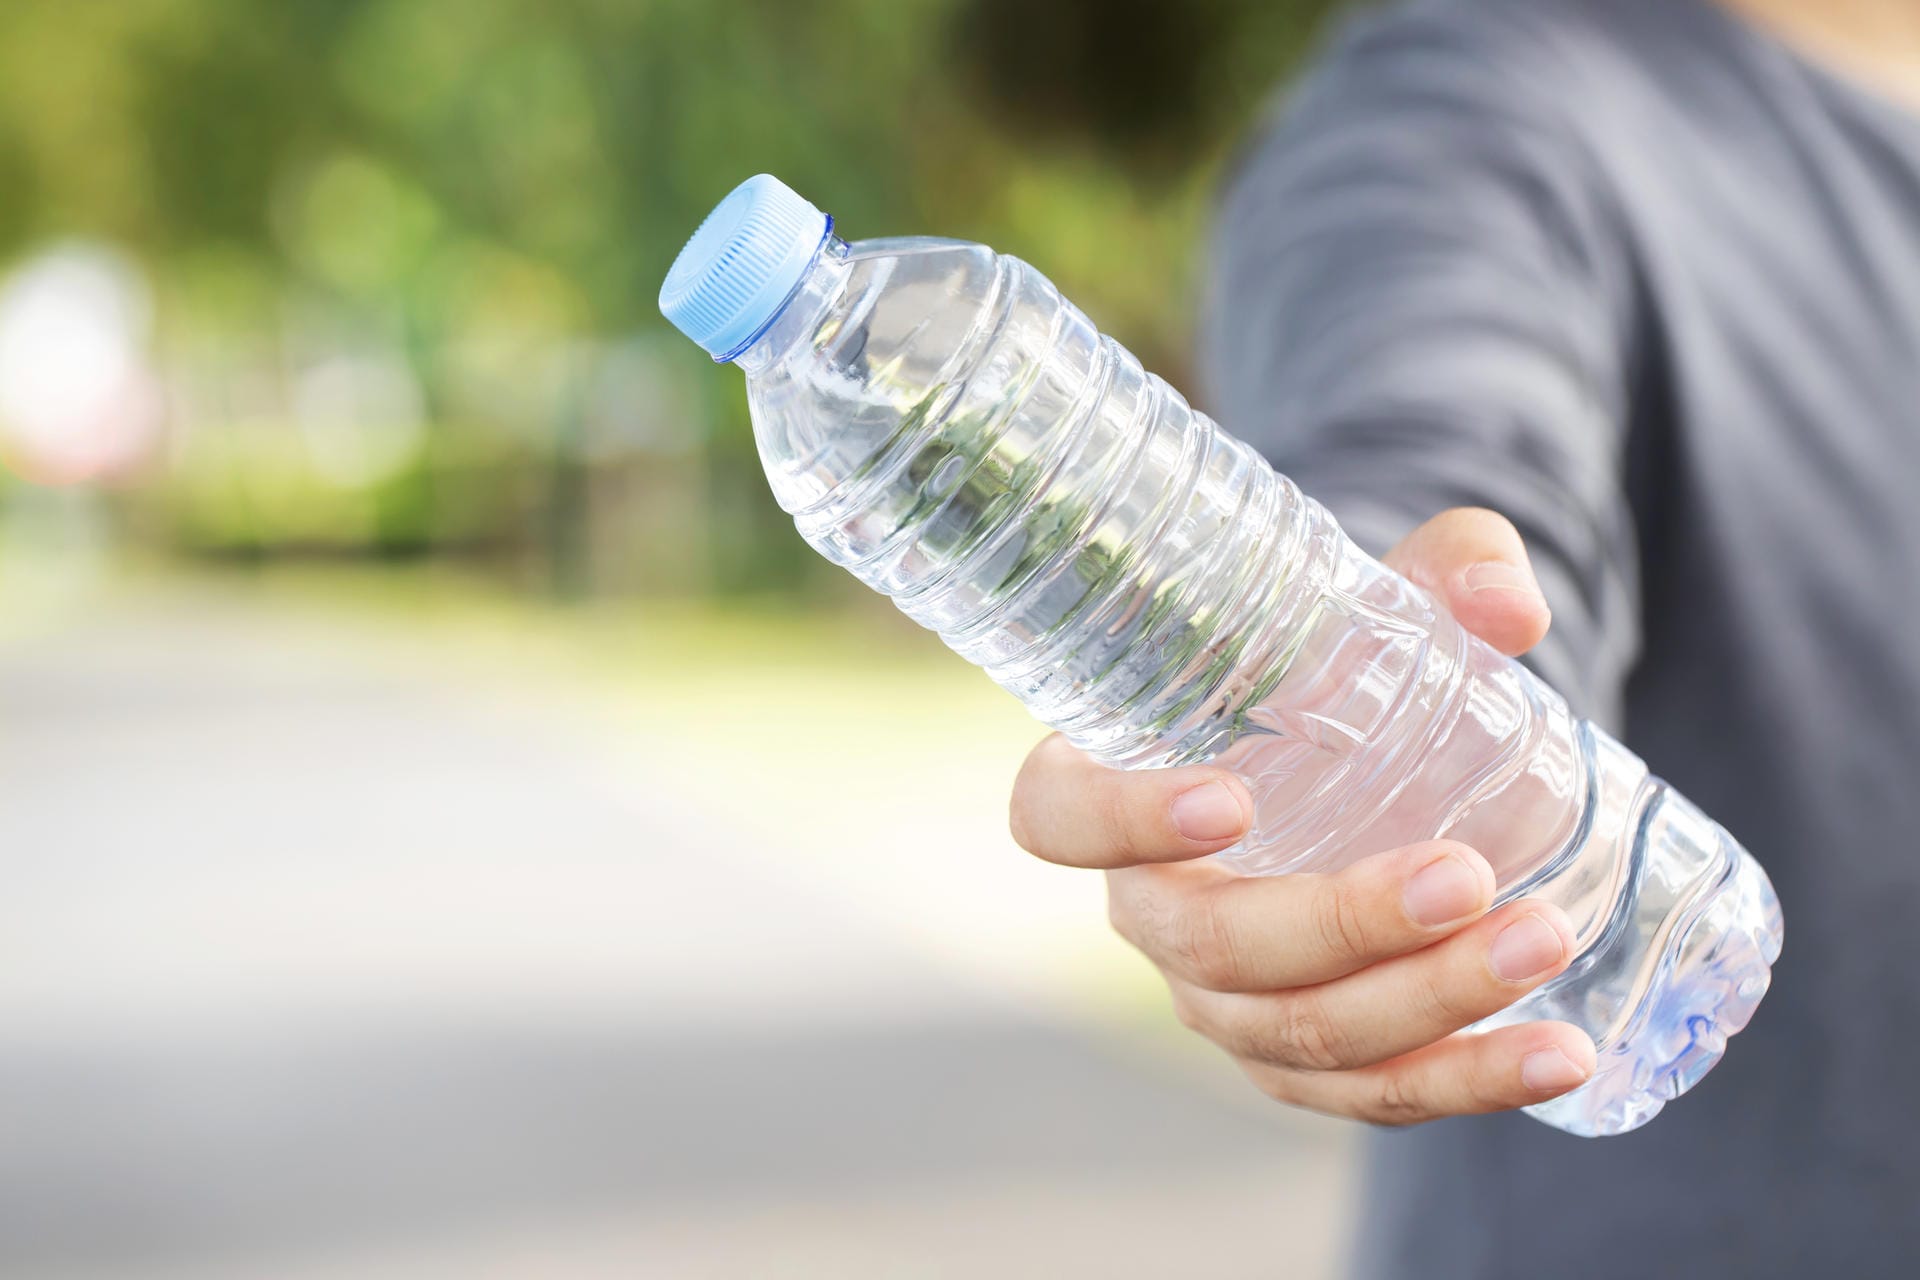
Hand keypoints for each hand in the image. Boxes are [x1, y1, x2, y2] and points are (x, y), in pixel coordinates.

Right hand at [1008, 507, 1596, 1124]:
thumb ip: (1448, 571)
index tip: (1229, 798)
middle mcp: (1154, 908)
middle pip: (1209, 948)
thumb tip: (1508, 608)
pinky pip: (1371, 1095)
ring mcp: (1226, 1000)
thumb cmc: (1350, 666)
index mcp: (1117, 784)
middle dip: (1339, 925)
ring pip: (1299, 1035)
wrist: (1397, 758)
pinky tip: (1559, 1052)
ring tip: (1545, 941)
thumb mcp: (1392, 599)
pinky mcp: (1307, 1062)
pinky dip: (1468, 1081)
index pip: (1058, 818)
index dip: (1119, 821)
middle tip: (1463, 875)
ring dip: (1426, 1002)